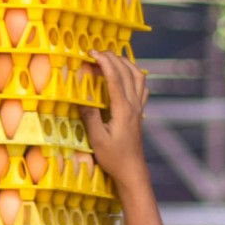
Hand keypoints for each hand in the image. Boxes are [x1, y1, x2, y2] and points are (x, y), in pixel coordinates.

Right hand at [85, 50, 148, 183]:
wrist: (132, 170)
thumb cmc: (114, 158)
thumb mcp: (97, 140)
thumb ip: (90, 117)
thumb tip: (82, 98)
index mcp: (123, 110)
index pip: (115, 78)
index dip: (104, 62)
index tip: (92, 53)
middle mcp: (133, 105)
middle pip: (127, 72)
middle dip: (113, 58)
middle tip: (97, 53)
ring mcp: (139, 108)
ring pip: (138, 77)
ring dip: (126, 63)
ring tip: (112, 59)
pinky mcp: (139, 113)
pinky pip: (142, 88)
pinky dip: (135, 76)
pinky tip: (127, 76)